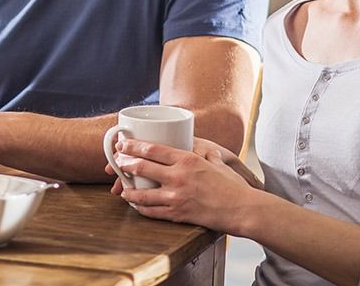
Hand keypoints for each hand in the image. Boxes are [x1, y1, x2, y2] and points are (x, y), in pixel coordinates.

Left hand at [112, 137, 262, 231]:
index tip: (122, 145)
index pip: (152, 149)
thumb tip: (205, 150)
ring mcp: (177, 197)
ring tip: (121, 189)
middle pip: (142, 168)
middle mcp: (178, 176)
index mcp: (186, 159)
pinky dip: (141, 209)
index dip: (133, 146)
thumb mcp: (217, 163)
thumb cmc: (232, 185)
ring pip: (143, 194)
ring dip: (129, 191)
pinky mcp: (179, 214)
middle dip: (125, 164)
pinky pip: (153, 212)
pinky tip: (136, 206)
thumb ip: (206, 156)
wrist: (243, 209)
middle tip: (116, 162)